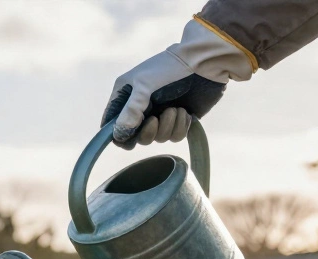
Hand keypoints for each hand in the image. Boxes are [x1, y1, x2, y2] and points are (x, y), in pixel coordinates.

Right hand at [103, 19, 253, 147]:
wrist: (205, 61)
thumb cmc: (171, 67)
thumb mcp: (145, 85)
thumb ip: (130, 111)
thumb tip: (118, 134)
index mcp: (127, 96)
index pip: (112, 123)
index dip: (118, 135)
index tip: (129, 138)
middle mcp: (141, 107)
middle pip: (135, 137)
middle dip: (147, 132)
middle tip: (155, 119)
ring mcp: (160, 114)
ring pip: (156, 138)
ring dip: (167, 126)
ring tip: (175, 108)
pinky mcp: (179, 119)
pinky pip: (174, 136)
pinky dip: (180, 126)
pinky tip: (185, 112)